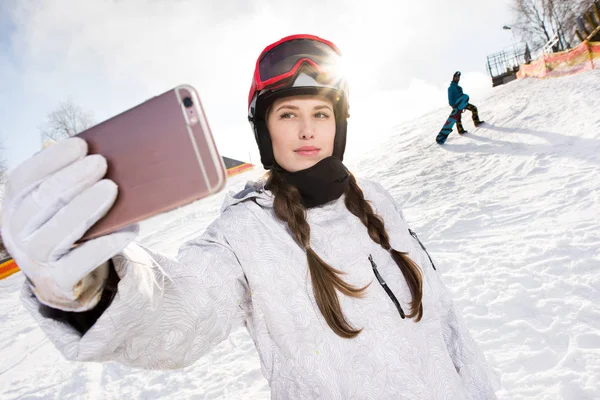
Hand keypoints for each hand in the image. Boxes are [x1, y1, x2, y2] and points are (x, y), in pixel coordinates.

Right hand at [0, 137, 137, 310]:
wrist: (63, 279)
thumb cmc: (65, 227)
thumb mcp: (58, 205)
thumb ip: (68, 180)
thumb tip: (98, 150)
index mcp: (12, 208)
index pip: (23, 179)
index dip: (50, 160)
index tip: (81, 144)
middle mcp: (16, 233)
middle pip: (41, 201)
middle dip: (73, 179)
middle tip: (101, 162)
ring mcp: (34, 260)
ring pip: (58, 231)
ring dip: (86, 207)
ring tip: (112, 188)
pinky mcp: (57, 281)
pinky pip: (82, 261)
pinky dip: (106, 244)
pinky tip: (129, 229)